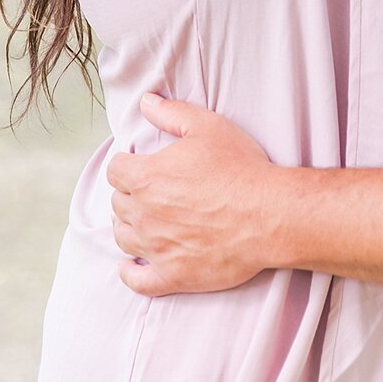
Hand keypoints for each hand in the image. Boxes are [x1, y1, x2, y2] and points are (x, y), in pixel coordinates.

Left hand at [107, 93, 274, 296]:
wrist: (267, 214)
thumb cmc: (239, 167)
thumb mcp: (207, 126)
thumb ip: (171, 113)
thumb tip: (145, 102)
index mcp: (146, 177)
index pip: (115, 170)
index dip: (126, 163)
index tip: (139, 163)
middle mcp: (144, 215)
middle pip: (117, 203)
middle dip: (129, 193)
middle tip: (149, 188)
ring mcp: (156, 249)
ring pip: (123, 238)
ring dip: (128, 226)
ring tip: (143, 219)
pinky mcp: (172, 275)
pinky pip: (137, 280)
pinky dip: (129, 272)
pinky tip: (130, 265)